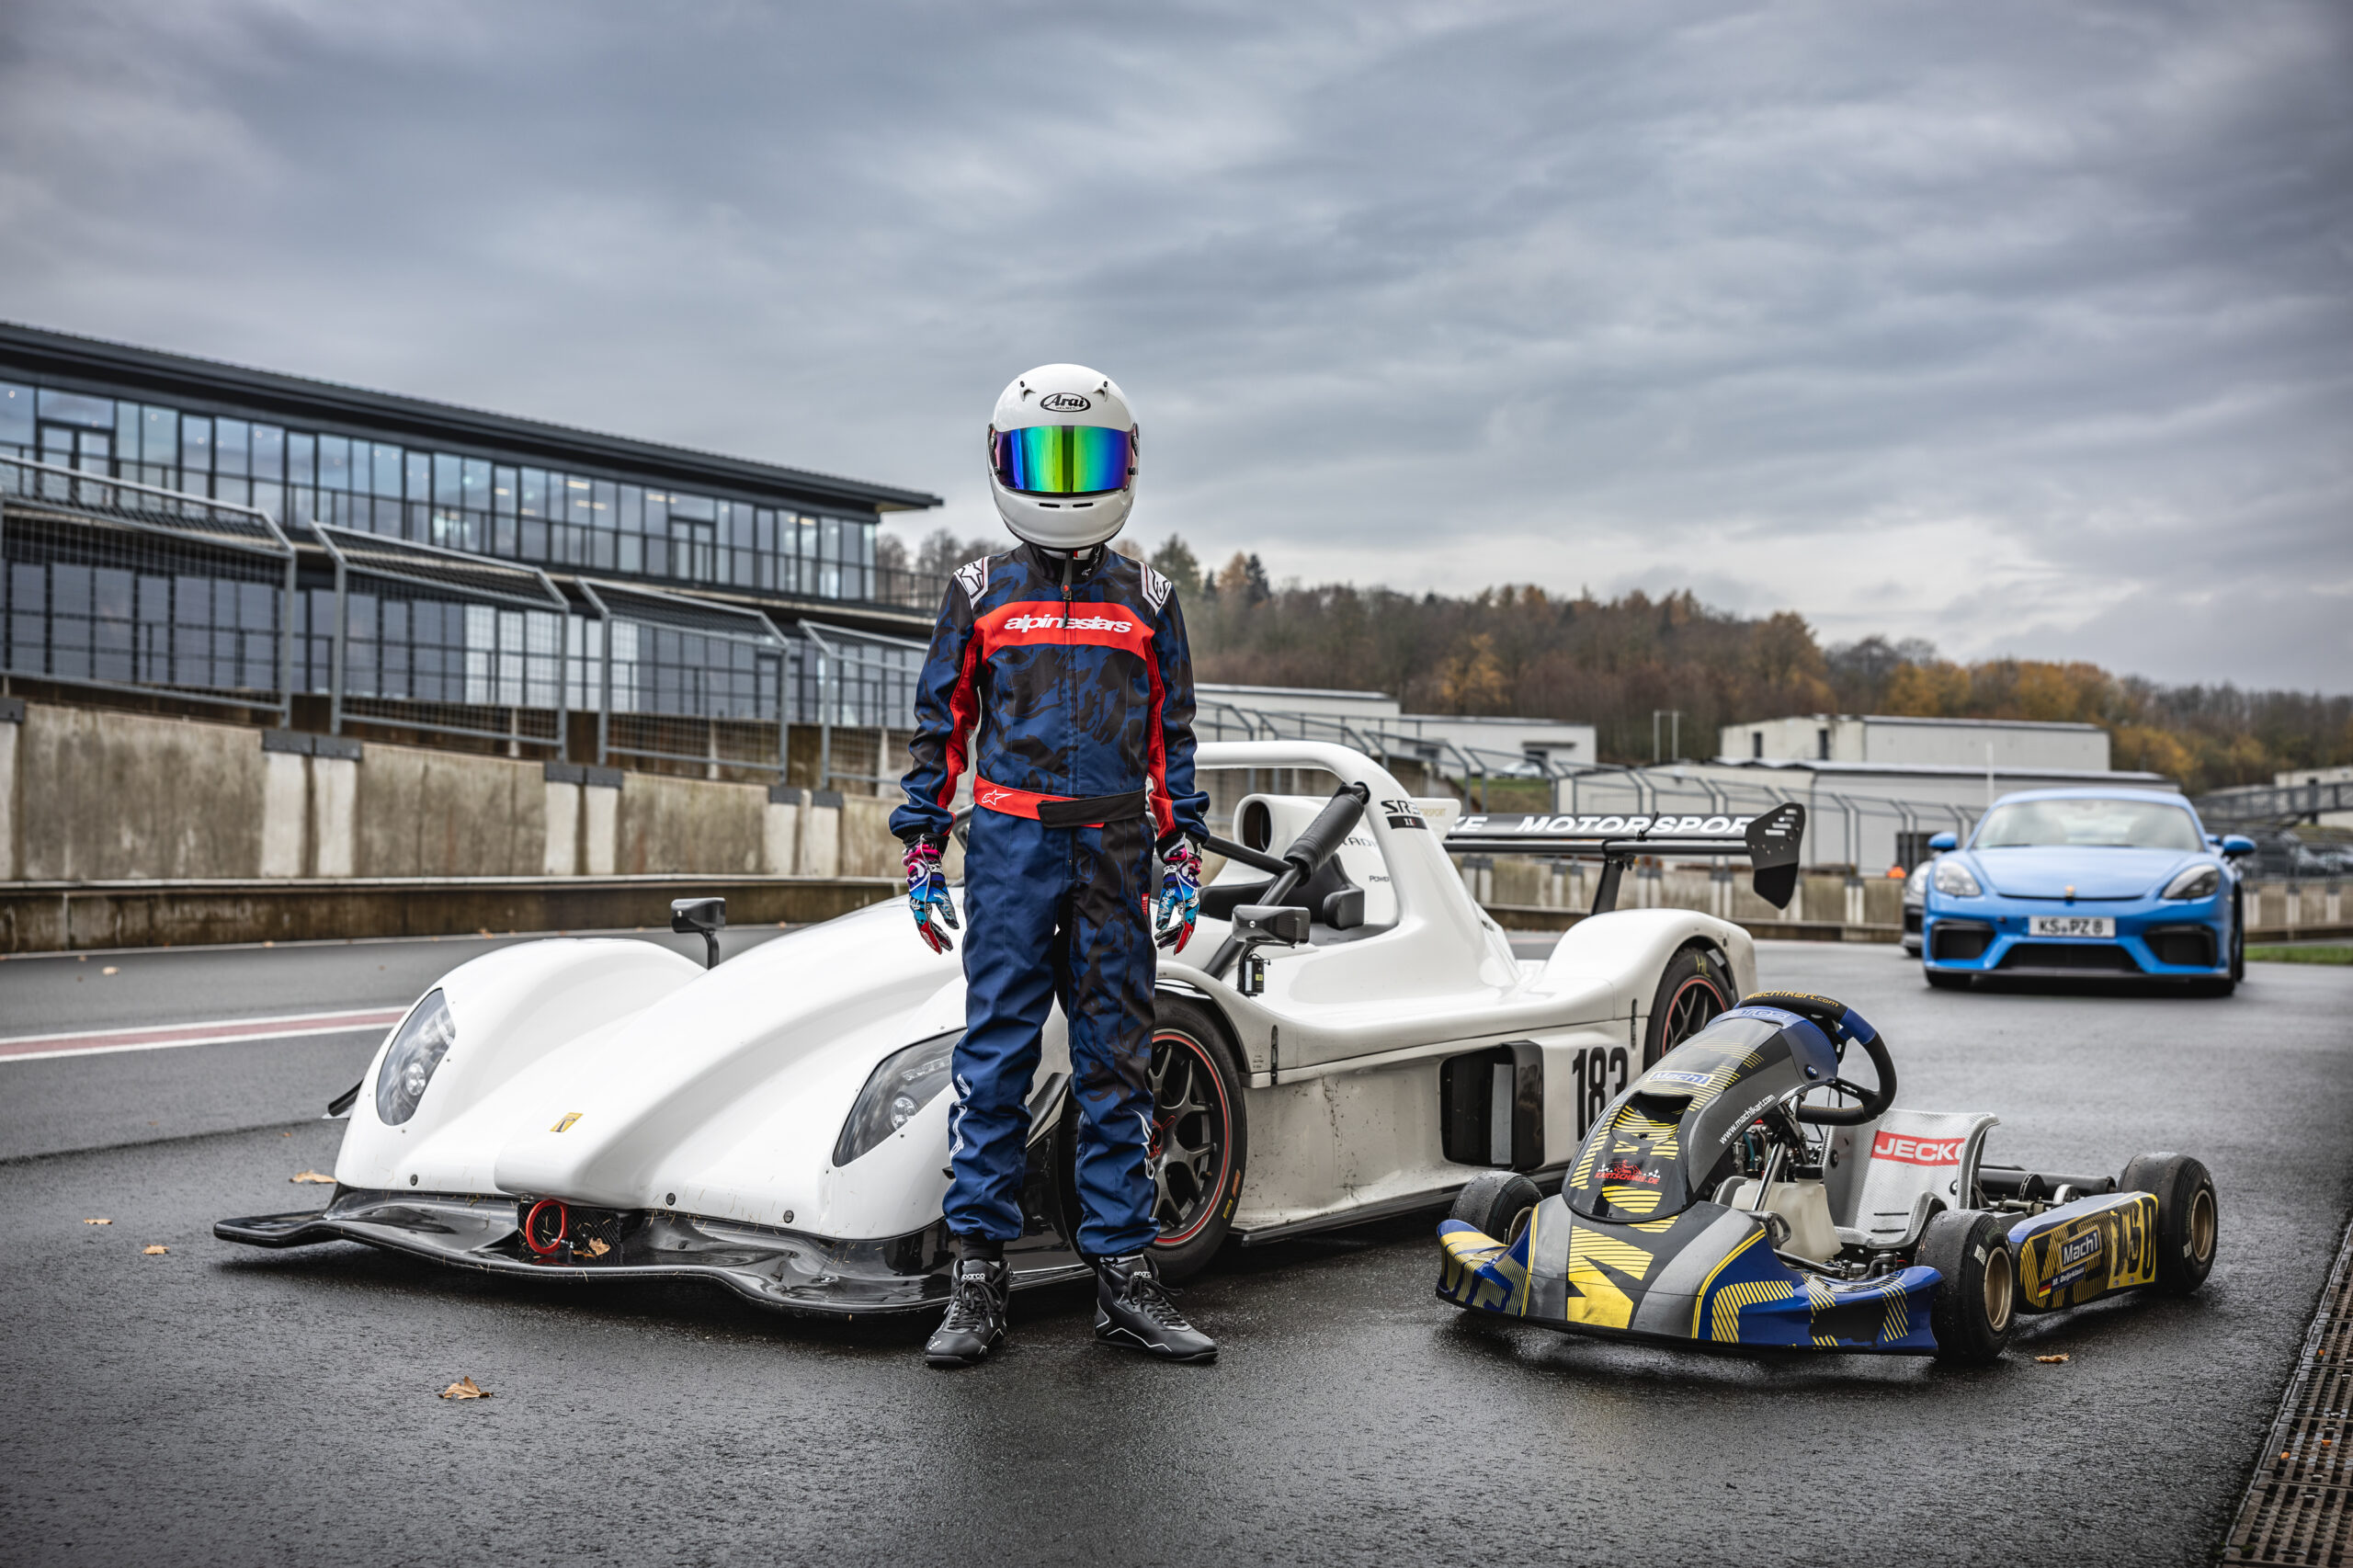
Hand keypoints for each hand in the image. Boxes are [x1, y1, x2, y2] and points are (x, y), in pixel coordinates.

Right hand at [904, 837, 958, 953]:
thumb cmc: (932, 877)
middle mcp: (917, 909)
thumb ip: (948, 912)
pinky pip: (925, 918)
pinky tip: (939, 928)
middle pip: (926, 929)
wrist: (922, 862)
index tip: (943, 950)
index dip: (936, 941)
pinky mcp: (920, 902)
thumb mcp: (942, 895)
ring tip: (945, 941)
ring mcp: (917, 906)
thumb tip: (955, 928)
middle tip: (946, 948)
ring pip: (925, 924)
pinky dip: (932, 925)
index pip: (928, 930)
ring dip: (935, 933)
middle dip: (936, 939)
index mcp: (921, 909)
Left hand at [1154, 838, 1201, 953]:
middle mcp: (1191, 909)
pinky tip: (1166, 929)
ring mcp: (1189, 906)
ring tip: (1161, 939)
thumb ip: (1164, 911)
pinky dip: (1174, 926)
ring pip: (1183, 925)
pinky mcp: (1185, 903)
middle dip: (1172, 939)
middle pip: (1184, 929)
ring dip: (1172, 933)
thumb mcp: (1167, 894)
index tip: (1174, 949)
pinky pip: (1181, 919)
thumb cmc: (1176, 877)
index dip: (1180, 940)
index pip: (1186, 929)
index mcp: (1190, 907)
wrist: (1181, 864)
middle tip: (1161, 945)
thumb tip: (1160, 926)